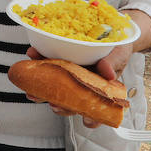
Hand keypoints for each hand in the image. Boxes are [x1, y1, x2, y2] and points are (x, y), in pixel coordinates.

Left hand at [24, 8, 150, 127]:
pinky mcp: (57, 62)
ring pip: (54, 89)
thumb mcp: (118, 55)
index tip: (87, 120)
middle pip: (71, 104)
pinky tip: (32, 55)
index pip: (96, 111)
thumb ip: (113, 63)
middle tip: (54, 105)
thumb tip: (107, 72)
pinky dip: (37, 61)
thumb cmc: (116, 49)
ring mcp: (67, 76)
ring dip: (42, 90)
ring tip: (33, 91)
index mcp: (97, 91)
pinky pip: (46, 65)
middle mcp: (81, 87)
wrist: (109, 31)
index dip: (91, 119)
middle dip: (60, 107)